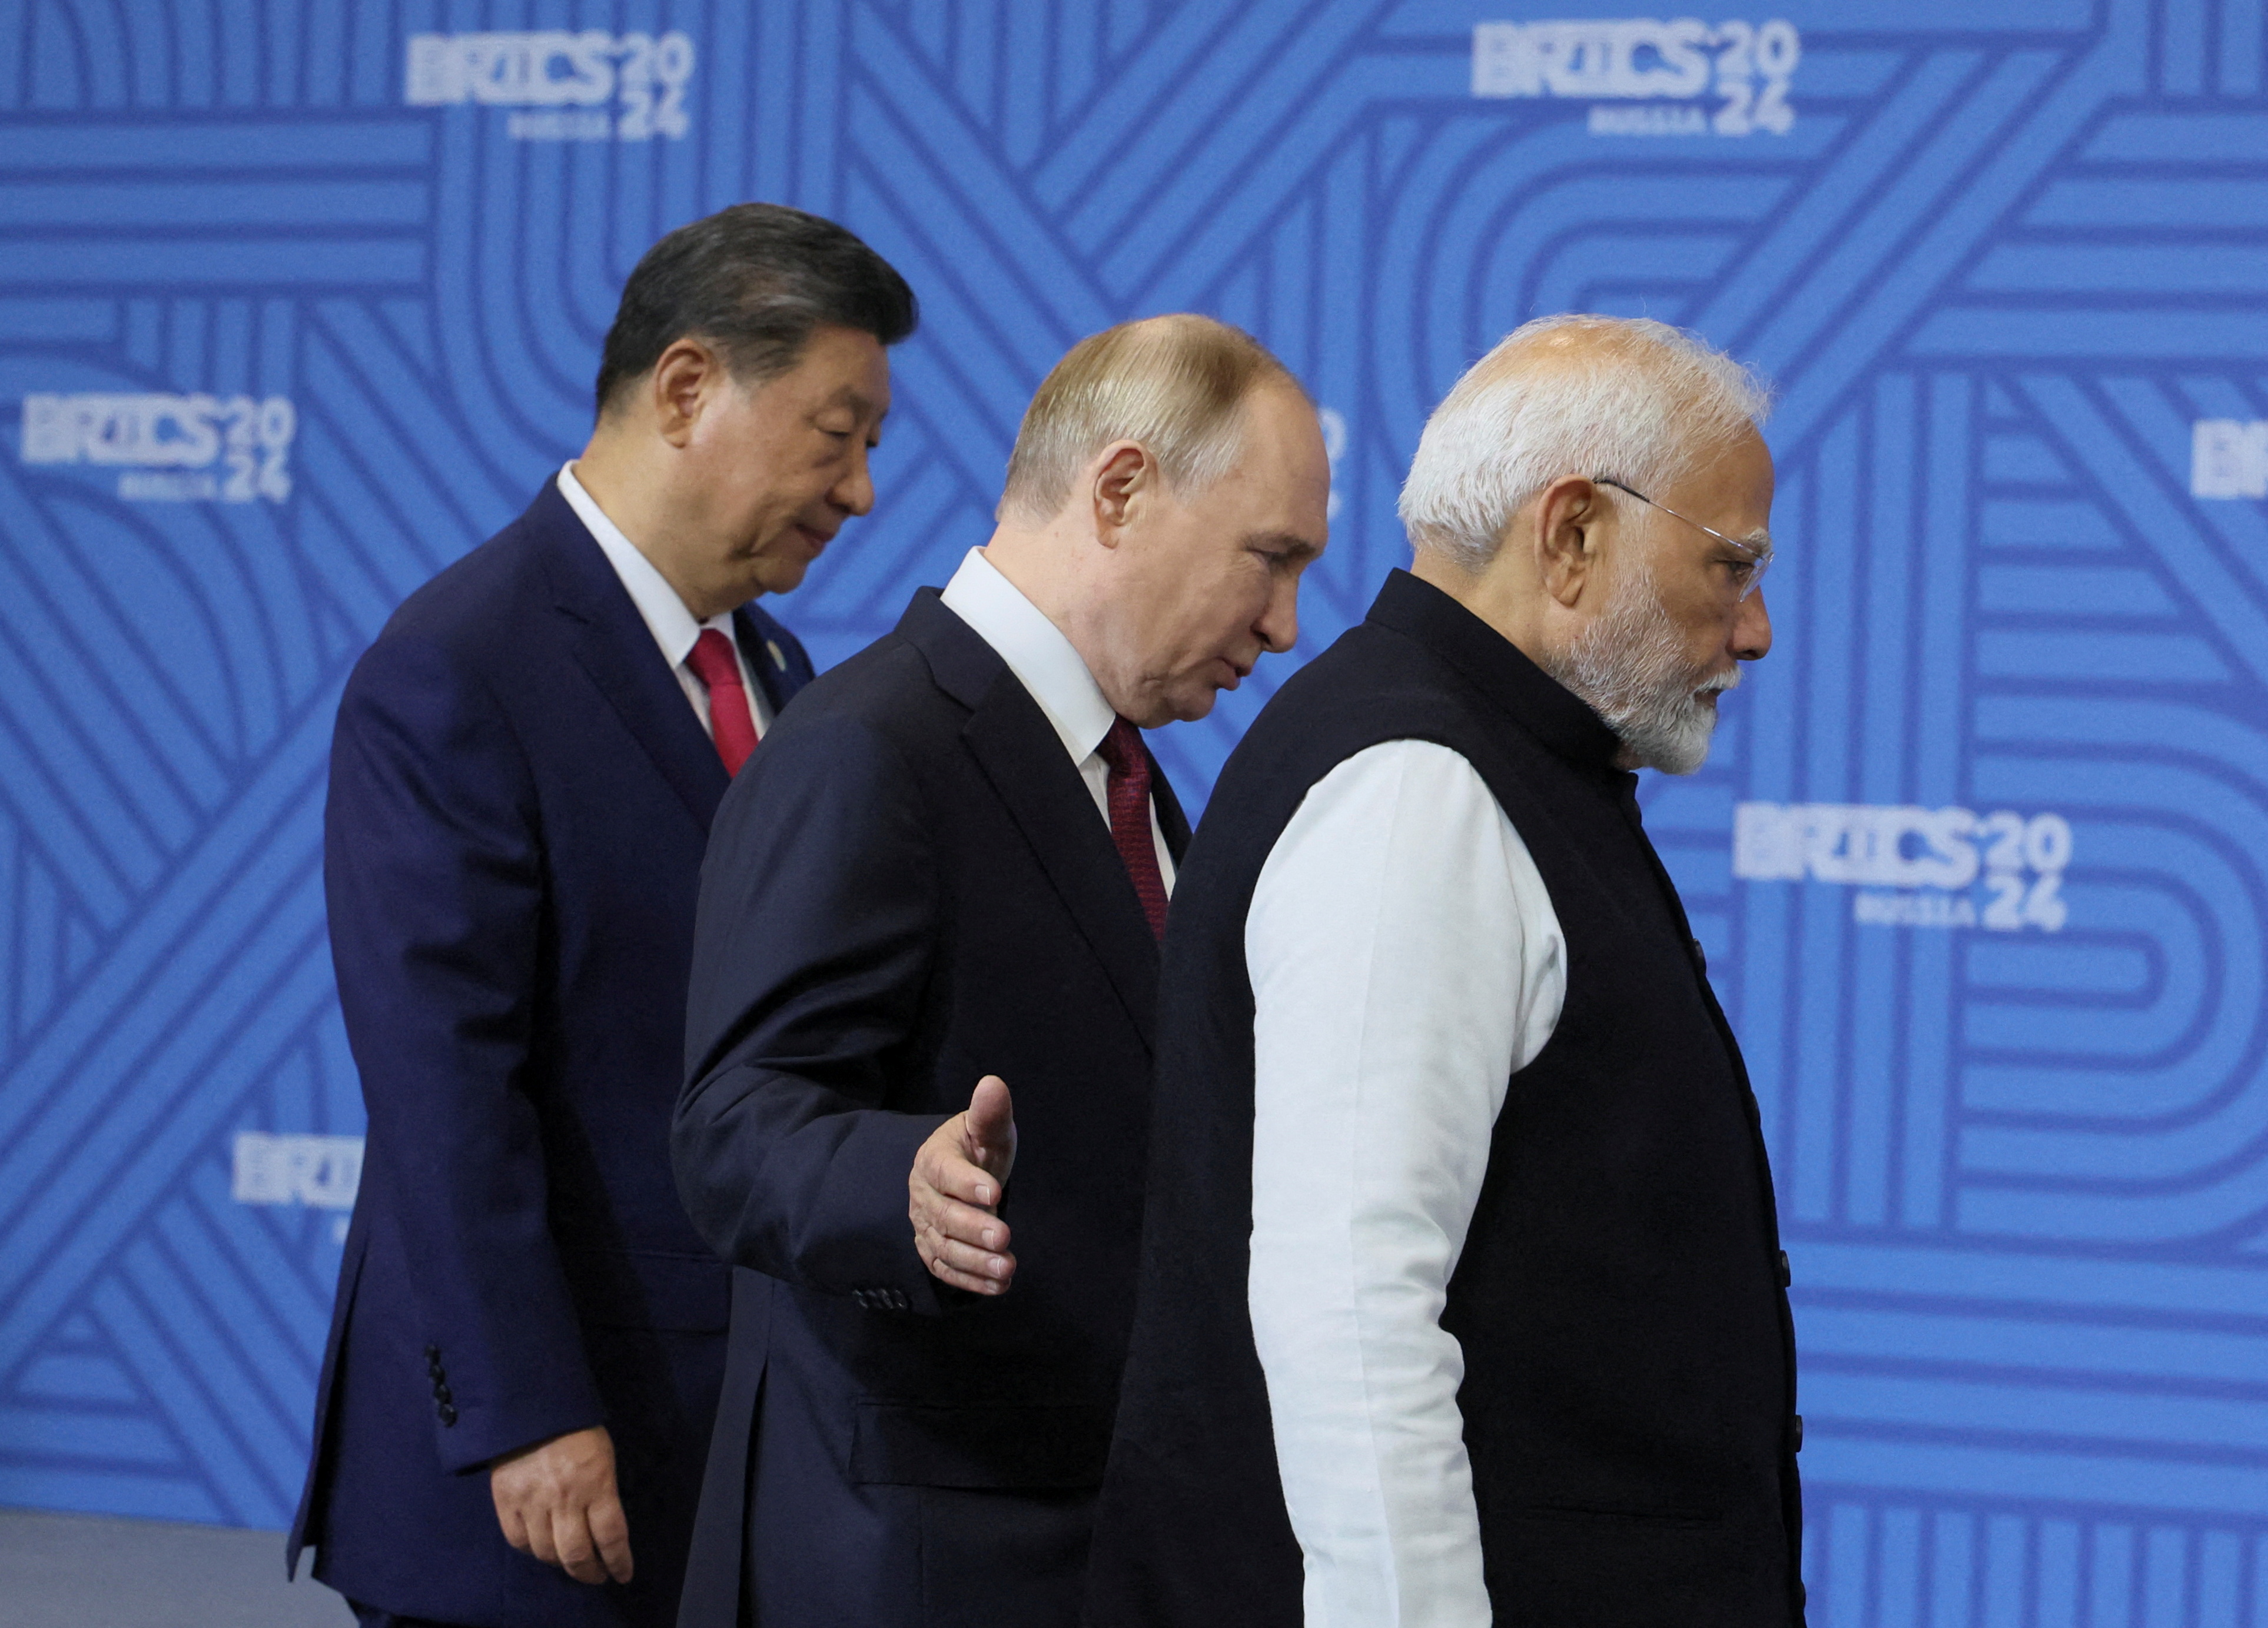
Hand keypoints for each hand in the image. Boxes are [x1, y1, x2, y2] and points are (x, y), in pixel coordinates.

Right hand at [489, 1425, 632, 1584]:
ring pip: (546, 1553)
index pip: (611, 1537)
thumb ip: (604, 1493)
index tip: (622, 1575)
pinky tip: (542, 1547)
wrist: (532, 1406)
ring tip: (570, 1561)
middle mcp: (564, 1499)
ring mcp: (532, 1502)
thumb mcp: (604, 1456)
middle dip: (589, 1572)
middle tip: (596, 1575)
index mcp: (596, 1483)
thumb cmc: (577, 1429)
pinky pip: (518, 1541)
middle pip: (576, 1554)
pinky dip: (532, 1550)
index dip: (618, 1562)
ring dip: (561, 1563)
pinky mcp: (505, 1501)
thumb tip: (604, 1530)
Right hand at [909, 1074, 1017, 1294]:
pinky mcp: (933, 1250)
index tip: (994, 1192)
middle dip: (973, 1228)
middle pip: (943, 1216)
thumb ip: (989, 1114)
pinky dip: (971, 1281)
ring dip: (975, 1261)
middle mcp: (923, 1196)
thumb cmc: (975, 1148)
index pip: (945, 1172)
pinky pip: (946, 1270)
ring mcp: (925, 1227)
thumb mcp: (986, 1129)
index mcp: (933, 1160)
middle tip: (1004, 1237)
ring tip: (1007, 1268)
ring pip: (943, 1248)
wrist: (958, 1174)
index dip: (966, 1183)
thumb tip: (992, 1085)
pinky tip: (1000, 1285)